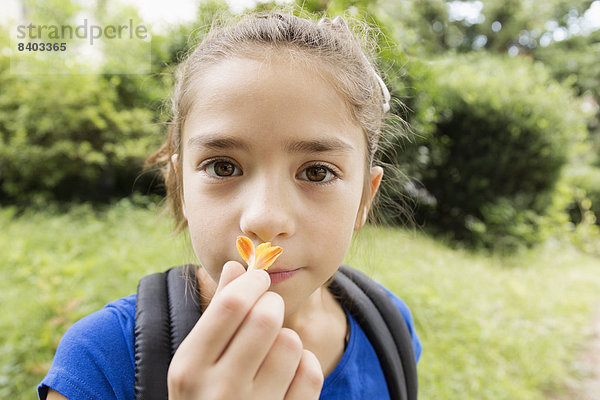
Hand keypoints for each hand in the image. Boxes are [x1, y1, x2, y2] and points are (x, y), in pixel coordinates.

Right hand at [167, 261, 323, 399]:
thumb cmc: (206, 396)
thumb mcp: (197, 360)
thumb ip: (216, 313)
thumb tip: (235, 266)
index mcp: (189, 369)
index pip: (229, 305)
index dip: (251, 281)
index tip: (259, 277)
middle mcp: (218, 391)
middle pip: (265, 317)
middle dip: (271, 304)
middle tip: (268, 309)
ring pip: (291, 341)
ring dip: (287, 337)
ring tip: (272, 350)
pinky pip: (311, 371)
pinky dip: (306, 364)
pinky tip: (288, 373)